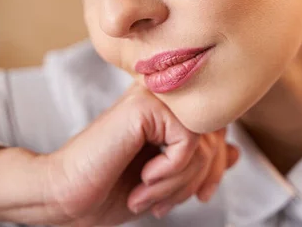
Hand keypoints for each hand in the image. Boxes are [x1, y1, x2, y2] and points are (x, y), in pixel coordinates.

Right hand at [42, 83, 238, 225]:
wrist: (66, 194)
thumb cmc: (109, 187)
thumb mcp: (167, 178)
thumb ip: (198, 161)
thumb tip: (235, 151)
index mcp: (167, 111)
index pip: (219, 129)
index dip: (218, 166)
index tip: (201, 195)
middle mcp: (162, 97)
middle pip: (217, 134)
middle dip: (203, 178)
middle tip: (170, 203)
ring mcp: (153, 97)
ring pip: (204, 141)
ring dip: (180, 182)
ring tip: (150, 198)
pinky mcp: (145, 106)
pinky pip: (187, 142)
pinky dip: (171, 173)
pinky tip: (144, 181)